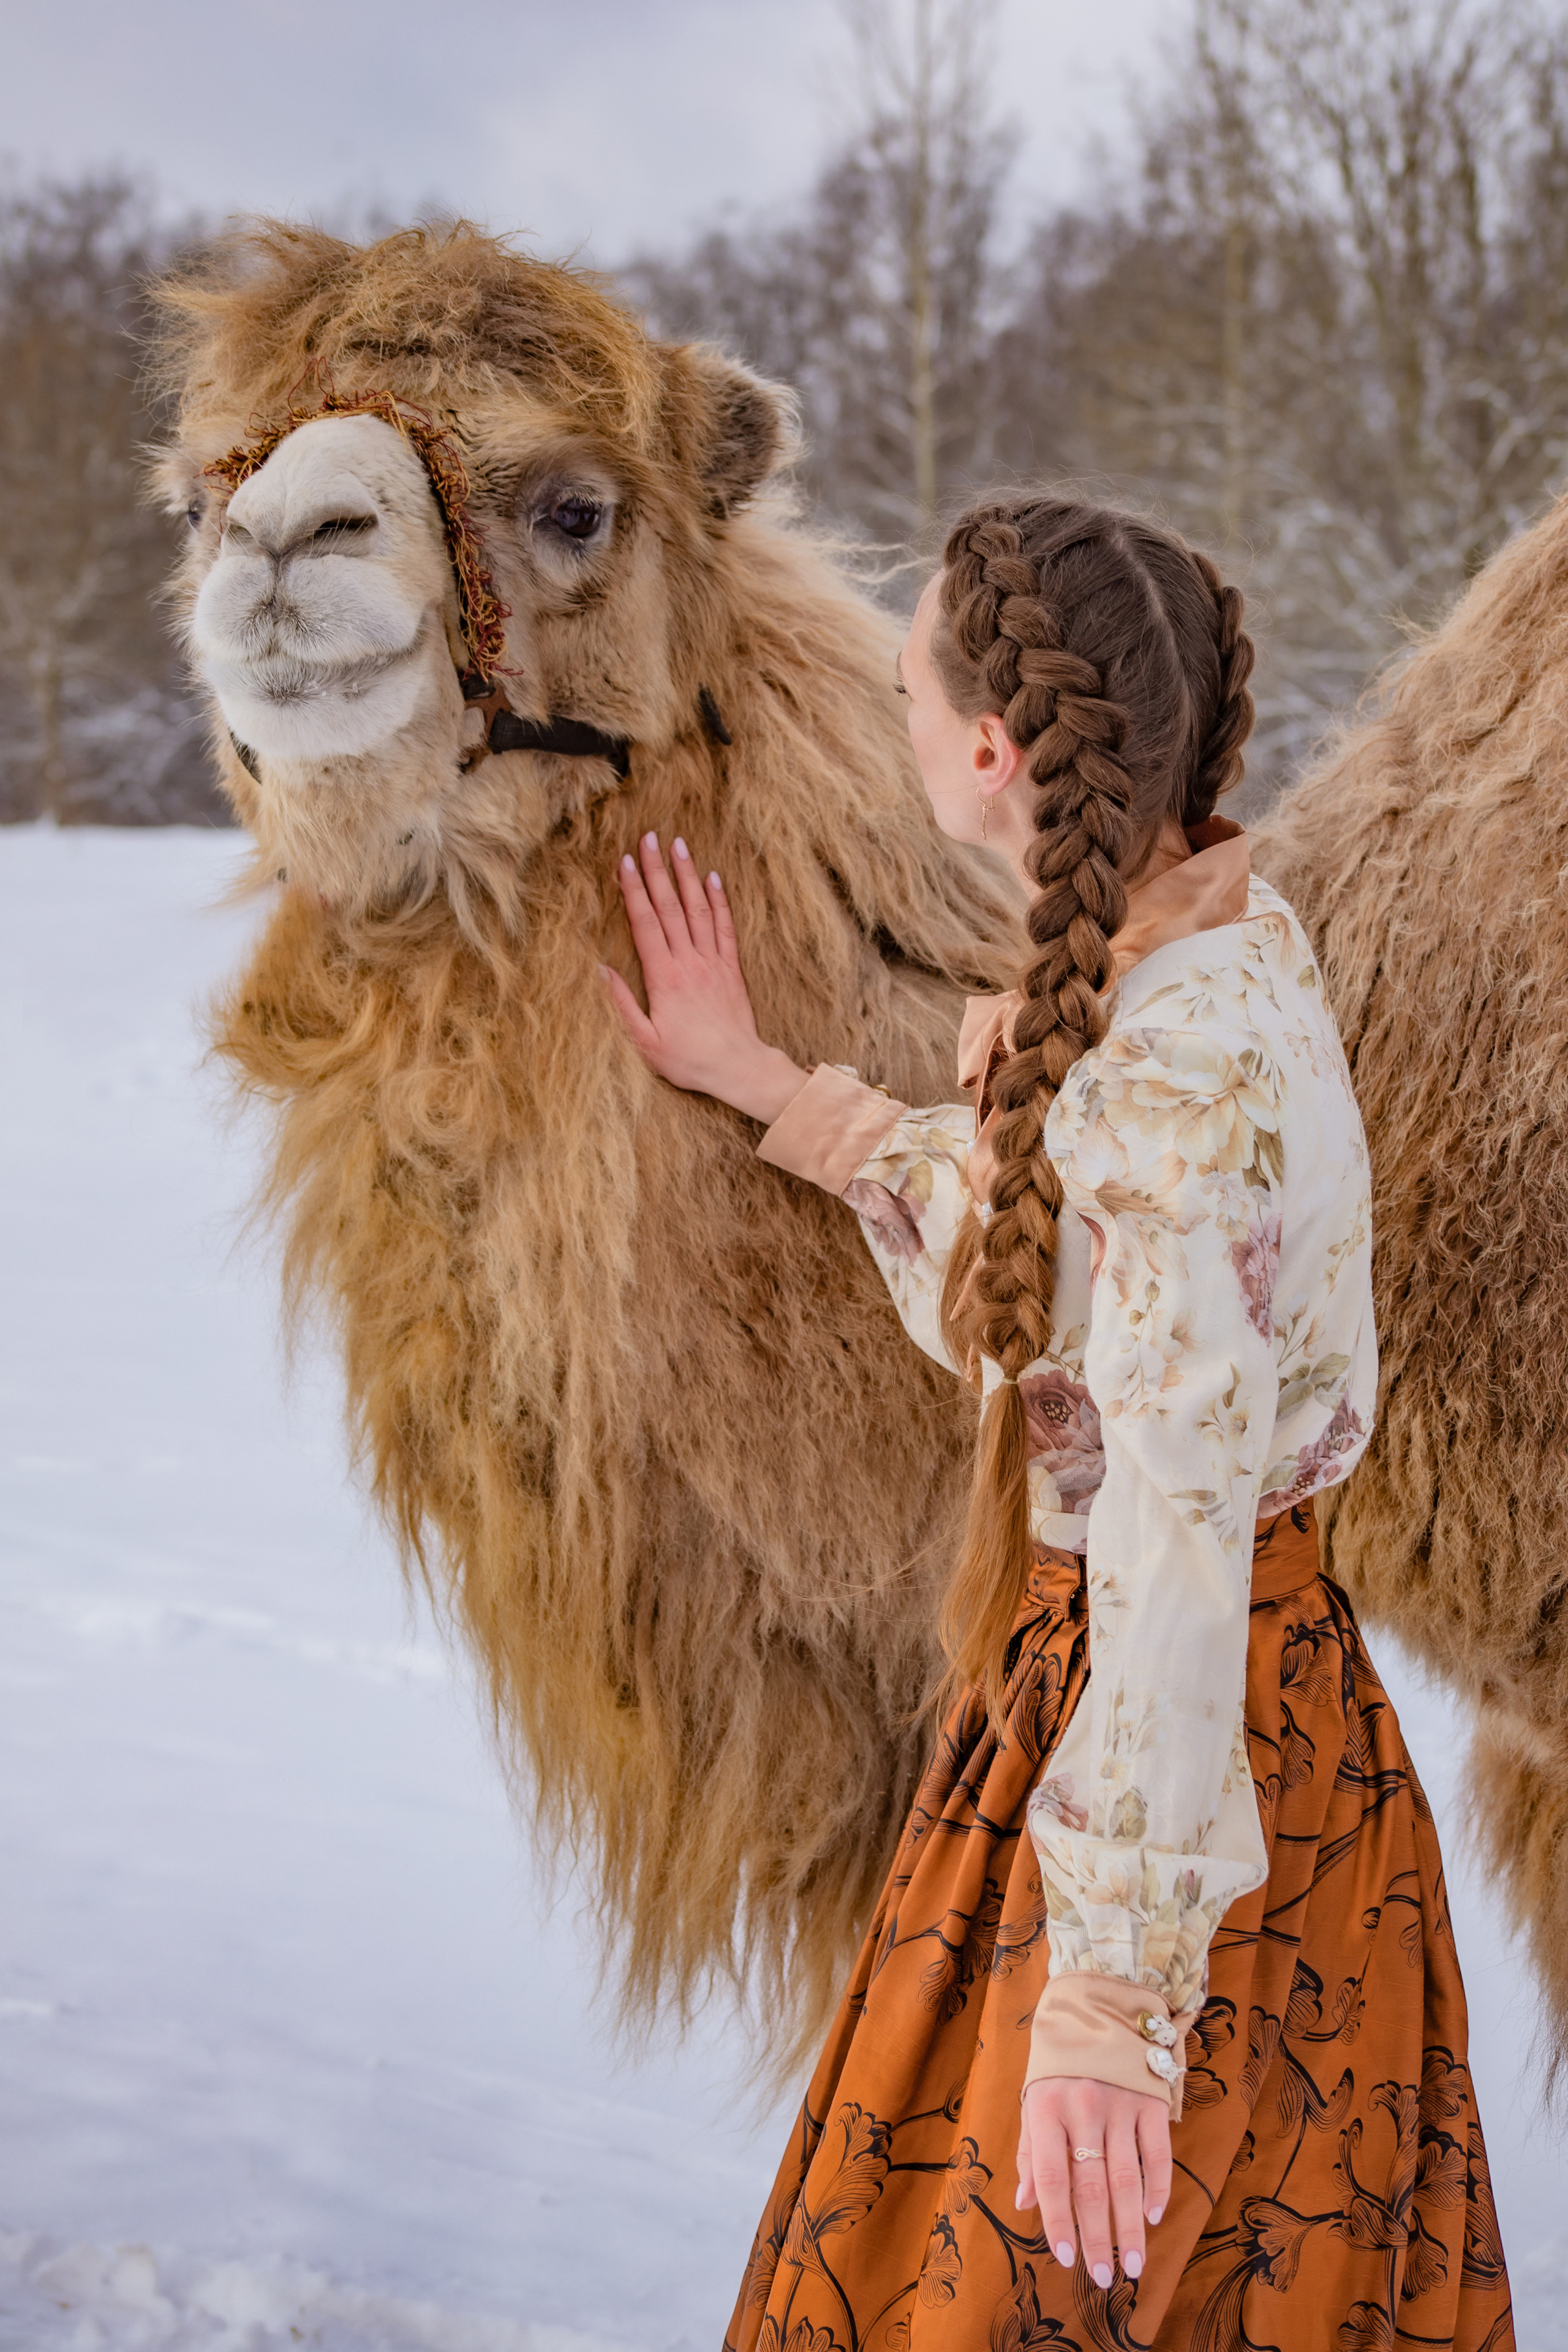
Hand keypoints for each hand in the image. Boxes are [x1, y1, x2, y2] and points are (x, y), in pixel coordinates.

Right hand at [603, 832, 806, 1122]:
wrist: (737, 1067)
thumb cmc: (687, 1059)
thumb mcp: (644, 1041)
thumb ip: (620, 1004)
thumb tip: (600, 970)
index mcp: (663, 977)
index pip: (645, 923)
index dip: (634, 890)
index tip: (625, 861)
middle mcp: (689, 962)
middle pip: (670, 907)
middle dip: (657, 870)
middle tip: (649, 837)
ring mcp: (713, 962)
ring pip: (699, 909)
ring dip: (687, 875)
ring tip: (679, 845)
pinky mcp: (731, 968)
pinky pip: (726, 928)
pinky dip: (720, 901)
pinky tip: (714, 878)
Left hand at [1015, 2076, 1170, 2288]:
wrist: (1097, 2007)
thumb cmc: (1058, 2067)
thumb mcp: (1033, 2101)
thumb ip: (1030, 2152)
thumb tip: (1024, 2204)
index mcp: (1046, 2109)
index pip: (1052, 2178)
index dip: (1057, 2222)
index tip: (1066, 2259)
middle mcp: (1082, 2108)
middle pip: (1091, 2186)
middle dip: (1097, 2237)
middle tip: (1102, 2279)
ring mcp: (1119, 2104)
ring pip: (1126, 2178)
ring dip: (1130, 2227)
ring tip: (1133, 2266)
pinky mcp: (1150, 2101)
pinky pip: (1157, 2153)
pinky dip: (1158, 2188)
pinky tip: (1154, 2217)